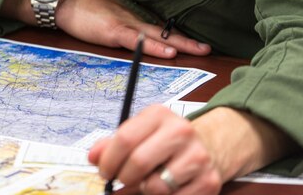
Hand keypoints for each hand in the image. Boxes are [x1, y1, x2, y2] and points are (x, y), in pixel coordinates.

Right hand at [4, 0, 211, 58]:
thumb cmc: (78, 5)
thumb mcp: (103, 12)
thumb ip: (118, 20)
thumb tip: (130, 32)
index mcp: (129, 15)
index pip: (158, 25)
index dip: (177, 33)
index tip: (195, 41)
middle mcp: (131, 17)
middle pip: (164, 29)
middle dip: (186, 40)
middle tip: (208, 47)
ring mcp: (123, 23)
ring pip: (157, 34)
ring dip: (178, 42)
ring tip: (199, 50)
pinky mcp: (112, 30)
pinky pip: (137, 40)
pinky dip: (154, 46)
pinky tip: (168, 52)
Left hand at [89, 105, 222, 194]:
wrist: (205, 147)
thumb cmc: (162, 141)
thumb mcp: (138, 133)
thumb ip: (111, 144)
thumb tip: (93, 157)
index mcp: (159, 114)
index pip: (125, 138)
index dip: (108, 160)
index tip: (103, 172)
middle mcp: (181, 132)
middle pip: (139, 162)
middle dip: (123, 177)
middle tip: (120, 181)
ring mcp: (197, 157)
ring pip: (155, 186)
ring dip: (142, 190)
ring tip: (142, 183)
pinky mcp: (209, 181)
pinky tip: (162, 188)